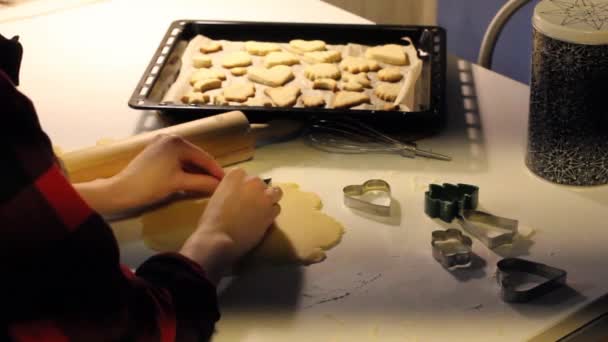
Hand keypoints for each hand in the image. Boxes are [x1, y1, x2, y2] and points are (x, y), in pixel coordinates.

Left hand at [74, 134, 223, 213]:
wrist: (121, 190)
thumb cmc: (150, 185)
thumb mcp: (179, 184)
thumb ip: (202, 183)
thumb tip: (220, 186)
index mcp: (177, 142)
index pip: (204, 157)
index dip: (216, 171)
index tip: (226, 182)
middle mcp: (170, 138)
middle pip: (196, 157)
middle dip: (206, 171)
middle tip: (219, 184)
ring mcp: (161, 144)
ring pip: (186, 159)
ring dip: (196, 171)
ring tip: (207, 184)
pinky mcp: (155, 152)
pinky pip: (177, 160)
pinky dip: (185, 170)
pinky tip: (191, 180)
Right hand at [180, 168, 281, 283]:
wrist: (218, 237)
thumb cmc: (211, 219)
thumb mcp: (217, 196)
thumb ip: (229, 190)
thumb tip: (235, 194)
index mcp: (236, 175)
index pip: (244, 175)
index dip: (243, 186)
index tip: (239, 195)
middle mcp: (252, 181)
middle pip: (260, 183)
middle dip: (256, 193)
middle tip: (249, 206)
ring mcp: (264, 195)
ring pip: (275, 193)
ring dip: (269, 200)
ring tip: (260, 211)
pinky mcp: (271, 211)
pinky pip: (276, 208)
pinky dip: (271, 214)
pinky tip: (262, 221)